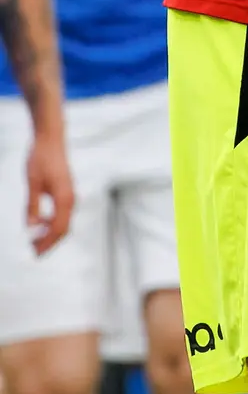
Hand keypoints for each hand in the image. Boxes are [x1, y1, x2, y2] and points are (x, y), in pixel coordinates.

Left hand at [25, 127, 72, 254]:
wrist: (51, 139)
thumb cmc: (41, 158)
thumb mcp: (32, 183)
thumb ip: (32, 206)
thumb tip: (31, 227)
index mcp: (64, 198)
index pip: (58, 228)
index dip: (47, 243)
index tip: (35, 253)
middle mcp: (71, 198)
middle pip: (64, 228)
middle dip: (50, 242)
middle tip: (34, 252)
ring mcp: (70, 195)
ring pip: (64, 222)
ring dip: (50, 233)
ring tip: (34, 239)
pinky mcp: (66, 192)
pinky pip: (63, 213)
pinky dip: (52, 223)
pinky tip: (39, 223)